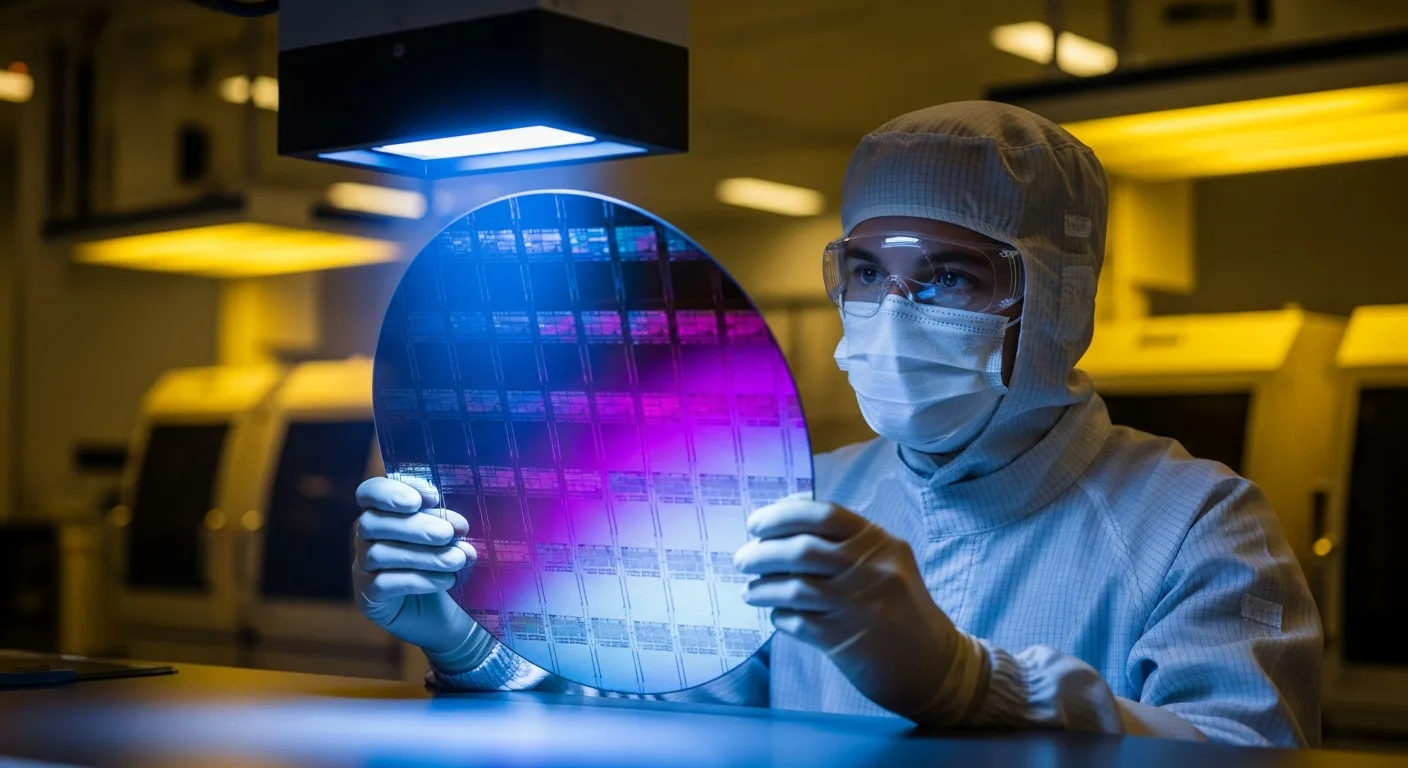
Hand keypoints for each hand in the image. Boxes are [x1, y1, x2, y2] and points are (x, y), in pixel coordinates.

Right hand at [352, 477, 490, 673]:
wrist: (445, 614)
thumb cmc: (444, 565)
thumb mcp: (448, 539)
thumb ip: (446, 525)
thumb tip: (456, 527)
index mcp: (382, 514)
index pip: (370, 492)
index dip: (392, 491)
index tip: (431, 497)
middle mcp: (365, 539)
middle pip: (372, 523)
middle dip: (415, 526)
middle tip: (448, 534)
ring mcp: (362, 569)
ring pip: (379, 554)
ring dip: (423, 555)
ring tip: (457, 560)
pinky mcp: (368, 597)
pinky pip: (384, 584)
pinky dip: (418, 579)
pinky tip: (446, 581)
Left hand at [733, 495, 989, 725]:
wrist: (934, 666)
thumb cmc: (899, 609)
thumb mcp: (884, 564)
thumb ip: (844, 543)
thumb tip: (782, 524)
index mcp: (881, 543)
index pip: (824, 514)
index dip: (782, 515)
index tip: (755, 524)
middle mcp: (873, 570)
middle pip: (802, 550)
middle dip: (762, 553)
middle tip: (742, 558)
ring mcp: (861, 605)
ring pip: (795, 588)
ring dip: (763, 587)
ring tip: (750, 591)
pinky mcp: (848, 640)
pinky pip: (797, 622)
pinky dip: (778, 616)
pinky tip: (774, 614)